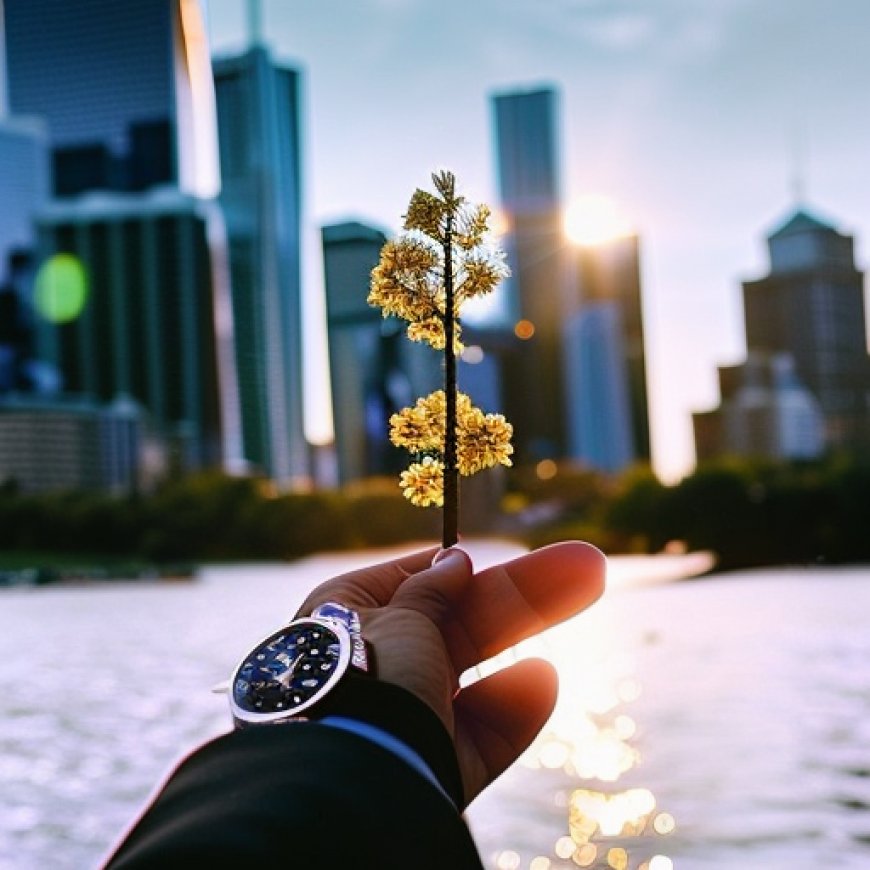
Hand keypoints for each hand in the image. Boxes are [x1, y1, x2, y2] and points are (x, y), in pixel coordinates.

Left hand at [297, 542, 604, 804]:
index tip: (484, 559)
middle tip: (583, 562)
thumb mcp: (401, 613)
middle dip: (524, 588)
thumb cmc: (369, 673)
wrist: (355, 773)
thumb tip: (453, 561)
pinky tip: (543, 679)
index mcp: (348, 618)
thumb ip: (432, 589)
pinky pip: (481, 733)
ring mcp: (407, 716)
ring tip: (591, 583)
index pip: (410, 582)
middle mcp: (377, 666)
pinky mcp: (434, 764)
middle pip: (461, 621)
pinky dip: (512, 707)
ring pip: (480, 668)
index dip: (452, 569)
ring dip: (534, 626)